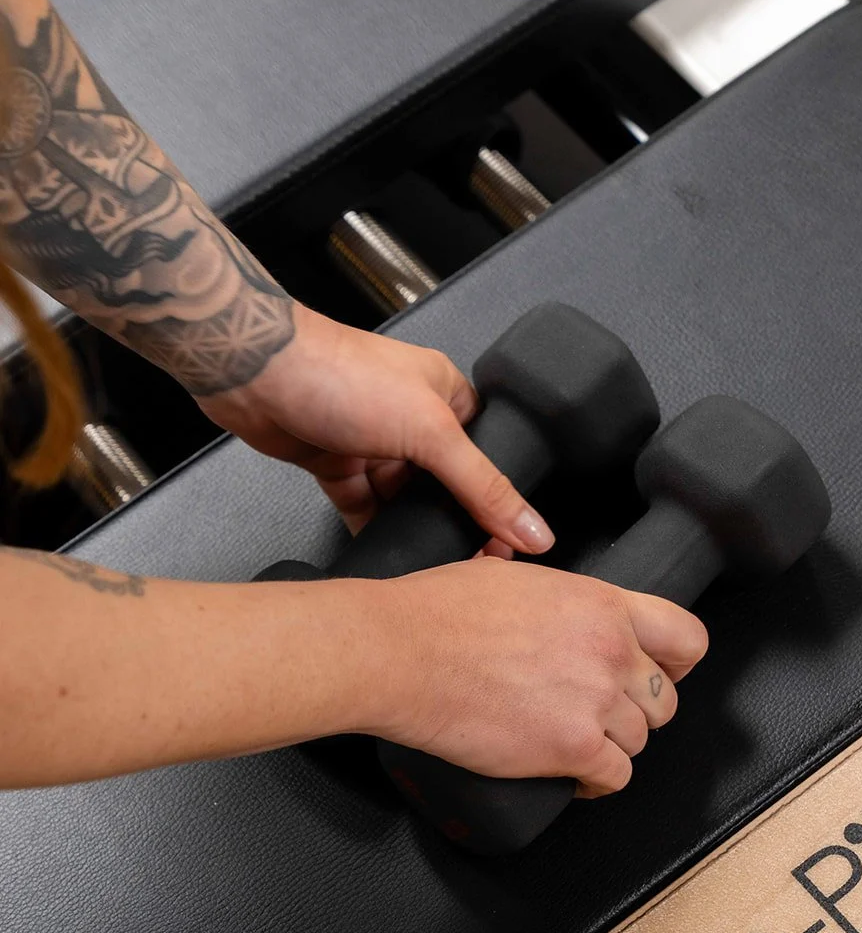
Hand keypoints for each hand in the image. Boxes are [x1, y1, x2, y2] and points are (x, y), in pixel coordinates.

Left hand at [199, 303, 552, 551]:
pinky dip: (374, 529)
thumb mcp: (431, 432)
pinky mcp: (337, 464)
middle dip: (454, 518)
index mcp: (446, 394)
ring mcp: (373, 442)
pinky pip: (365, 507)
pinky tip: (386, 551)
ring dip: (412, 526)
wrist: (256, 375)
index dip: (499, 497)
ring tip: (428, 558)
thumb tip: (533, 527)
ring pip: (405, 500)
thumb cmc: (339, 373)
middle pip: (446, 483)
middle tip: (469, 559)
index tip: (508, 542)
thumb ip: (483, 486)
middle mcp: (411, 417)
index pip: (488, 453)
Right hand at [363, 558, 707, 795]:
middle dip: (636, 712)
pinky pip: (615, 777)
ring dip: (611, 747)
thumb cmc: (434, 611)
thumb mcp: (503, 572)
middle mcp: (610, 650)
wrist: (400, 651)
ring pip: (639, 742)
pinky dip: (595, 782)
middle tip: (602, 715)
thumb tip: (517, 554)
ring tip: (577, 745)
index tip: (661, 675)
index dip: (677, 664)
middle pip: (664, 700)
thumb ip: (537, 578)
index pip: (687, 638)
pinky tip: (572, 775)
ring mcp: (595, 701)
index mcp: (601, 604)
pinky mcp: (571, 747)